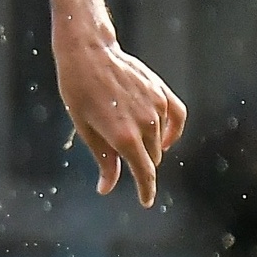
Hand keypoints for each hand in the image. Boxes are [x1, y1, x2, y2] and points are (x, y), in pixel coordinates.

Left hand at [55, 31, 187, 206]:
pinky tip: (164, 138)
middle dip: (139, 164)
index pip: (144, 172)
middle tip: (118, 157)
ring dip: (149, 146)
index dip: (145, 190)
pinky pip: (178, 118)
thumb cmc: (79, 92)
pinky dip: (173, 131)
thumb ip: (103, 160)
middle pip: (150, 158)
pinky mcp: (162, 92)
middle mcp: (146, 124)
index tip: (146, 201)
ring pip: (160, 141)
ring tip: (125, 134)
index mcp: (124, 137)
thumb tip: (106, 188)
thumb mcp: (86, 130)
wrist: (89, 54)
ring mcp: (157, 107)